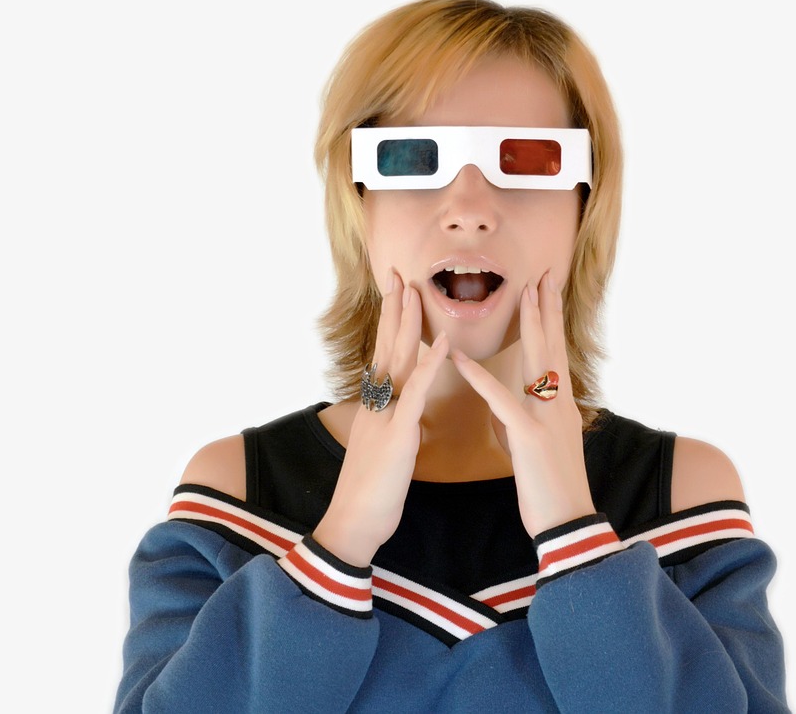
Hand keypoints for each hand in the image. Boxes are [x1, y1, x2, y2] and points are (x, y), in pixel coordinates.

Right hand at [312, 272, 448, 566]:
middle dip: (393, 309)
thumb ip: (393, 427)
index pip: (385, 355)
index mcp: (376, 407)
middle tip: (398, 273)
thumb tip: (404, 414)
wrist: (353, 523)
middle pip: (386, 346)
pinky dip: (429, 366)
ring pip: (396, 360)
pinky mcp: (396, 435)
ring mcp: (384, 416)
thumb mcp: (384, 451)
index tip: (397, 292)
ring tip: (414, 290)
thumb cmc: (371, 493)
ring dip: (407, 323)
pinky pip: (415, 394)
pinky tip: (442, 343)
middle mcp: (376, 404)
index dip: (391, 322)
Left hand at [451, 272, 595, 536]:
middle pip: (551, 346)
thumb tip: (500, 408)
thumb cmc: (548, 488)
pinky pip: (501, 401)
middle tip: (545, 275)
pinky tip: (461, 359)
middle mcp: (557, 405)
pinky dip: (480, 378)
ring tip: (523, 294)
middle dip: (547, 308)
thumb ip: (515, 422)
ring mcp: (546, 418)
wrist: (566, 522)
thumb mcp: (529, 448)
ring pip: (537, 362)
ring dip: (530, 325)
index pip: (553, 353)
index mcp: (558, 406)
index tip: (547, 290)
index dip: (550, 319)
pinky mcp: (529, 437)